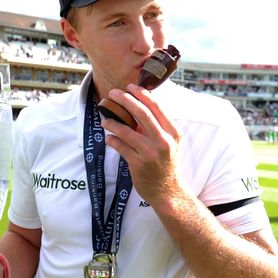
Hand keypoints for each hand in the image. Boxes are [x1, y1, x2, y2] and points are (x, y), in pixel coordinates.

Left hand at [100, 84, 182, 205]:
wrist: (167, 190)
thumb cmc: (165, 163)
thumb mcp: (168, 143)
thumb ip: (157, 126)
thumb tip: (137, 106)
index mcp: (172, 132)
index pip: (156, 107)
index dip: (142, 94)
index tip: (130, 86)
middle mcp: (163, 140)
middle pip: (141, 113)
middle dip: (125, 100)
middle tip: (112, 93)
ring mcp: (150, 152)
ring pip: (125, 130)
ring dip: (112, 122)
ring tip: (104, 120)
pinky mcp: (137, 163)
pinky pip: (119, 146)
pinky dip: (111, 140)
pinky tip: (108, 138)